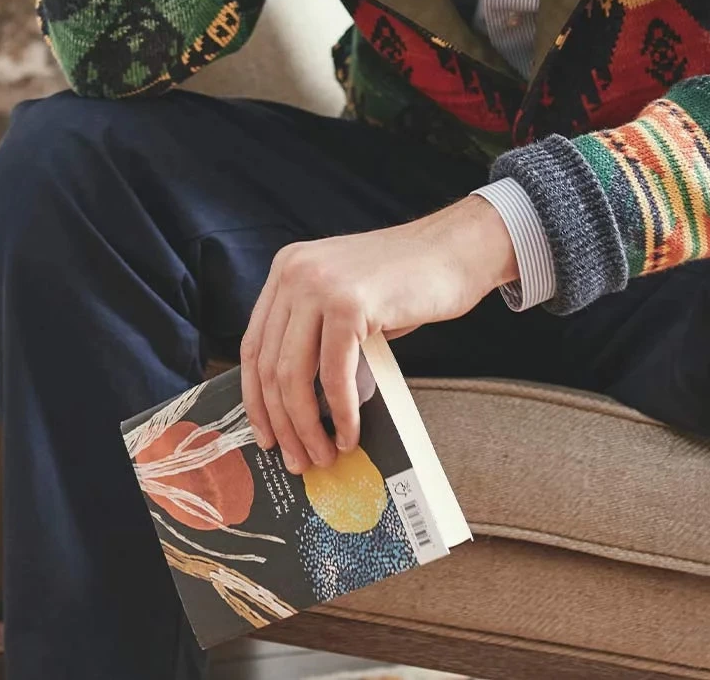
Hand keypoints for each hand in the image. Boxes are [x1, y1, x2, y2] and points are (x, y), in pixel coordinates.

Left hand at [239, 195, 517, 473]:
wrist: (456, 250)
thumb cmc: (408, 282)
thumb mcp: (347, 302)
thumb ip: (317, 336)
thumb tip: (300, 406)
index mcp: (287, 270)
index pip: (253, 346)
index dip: (256, 398)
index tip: (266, 435)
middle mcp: (294, 272)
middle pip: (269, 365)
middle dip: (282, 423)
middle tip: (296, 459)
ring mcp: (320, 285)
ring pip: (295, 375)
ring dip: (307, 426)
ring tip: (324, 455)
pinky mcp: (349, 303)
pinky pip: (334, 374)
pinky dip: (341, 413)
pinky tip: (350, 434)